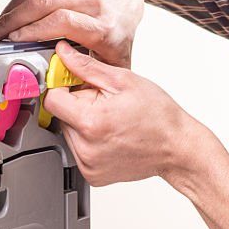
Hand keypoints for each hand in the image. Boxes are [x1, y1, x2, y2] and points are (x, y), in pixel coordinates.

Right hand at [0, 0, 143, 67]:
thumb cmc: (118, 27)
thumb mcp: (115, 57)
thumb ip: (96, 76)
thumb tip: (77, 99)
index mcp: (103, 25)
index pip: (63, 21)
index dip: (35, 30)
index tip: (15, 42)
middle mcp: (92, 1)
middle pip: (43, 4)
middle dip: (12, 21)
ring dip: (9, 11)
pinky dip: (17, 2)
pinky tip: (8, 16)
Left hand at [43, 41, 197, 186]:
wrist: (177, 147)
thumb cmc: (158, 115)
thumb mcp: (123, 80)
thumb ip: (87, 67)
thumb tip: (64, 54)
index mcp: (90, 122)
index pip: (52, 99)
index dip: (63, 86)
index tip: (76, 83)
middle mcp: (85, 148)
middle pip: (60, 116)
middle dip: (77, 105)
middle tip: (104, 103)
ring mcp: (88, 164)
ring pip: (68, 133)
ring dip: (83, 123)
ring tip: (110, 120)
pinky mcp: (92, 174)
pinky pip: (79, 150)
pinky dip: (90, 140)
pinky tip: (111, 135)